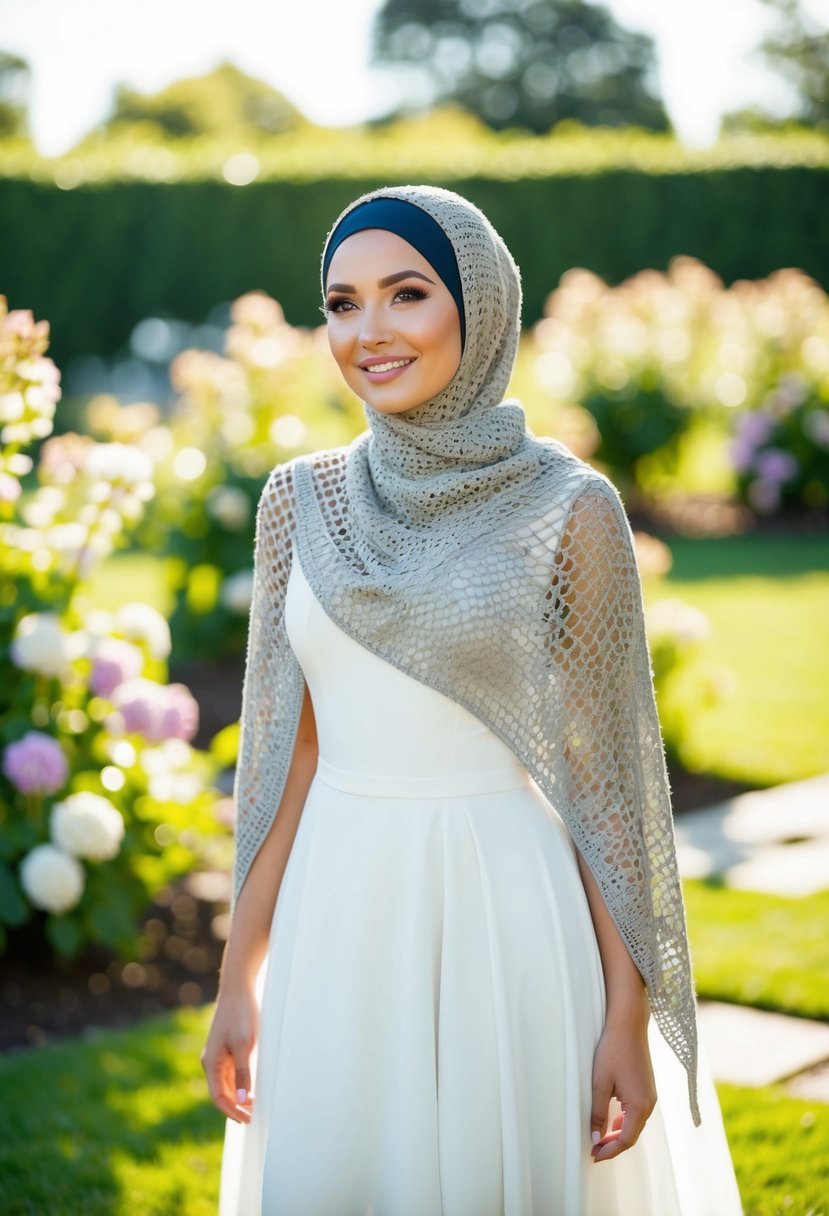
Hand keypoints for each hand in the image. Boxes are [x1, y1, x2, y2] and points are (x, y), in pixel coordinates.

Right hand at [200, 985, 259, 1123]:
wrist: (238, 988)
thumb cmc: (240, 1015)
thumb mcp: (244, 1045)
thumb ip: (243, 1073)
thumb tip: (241, 1100)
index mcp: (211, 1063)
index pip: (218, 1097)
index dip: (232, 1112)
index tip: (248, 1120)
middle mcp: (212, 1061)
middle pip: (222, 1093)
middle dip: (236, 1107)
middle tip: (254, 1116)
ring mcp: (219, 1055)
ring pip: (227, 1084)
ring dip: (239, 1097)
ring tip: (255, 1106)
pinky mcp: (227, 1048)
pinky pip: (231, 1072)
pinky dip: (241, 1083)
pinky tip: (252, 1087)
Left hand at [589, 1012, 656, 1162]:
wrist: (629, 1024)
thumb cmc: (613, 1050)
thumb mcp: (600, 1082)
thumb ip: (598, 1112)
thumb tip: (596, 1137)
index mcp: (639, 1105)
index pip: (626, 1140)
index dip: (609, 1151)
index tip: (594, 1155)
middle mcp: (649, 1104)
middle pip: (633, 1135)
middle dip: (614, 1145)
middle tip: (595, 1150)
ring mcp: (651, 1095)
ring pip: (636, 1124)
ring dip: (619, 1133)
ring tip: (600, 1138)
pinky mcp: (648, 1087)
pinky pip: (638, 1112)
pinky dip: (625, 1121)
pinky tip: (613, 1120)